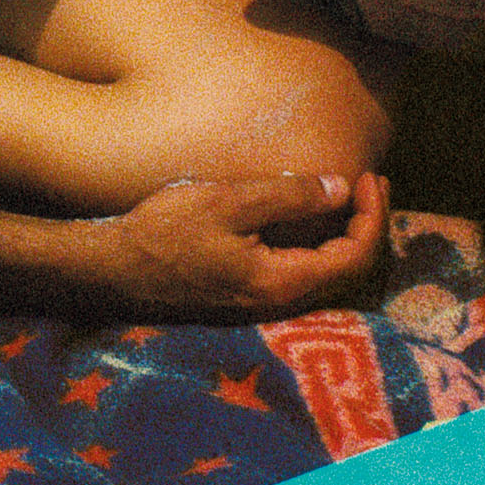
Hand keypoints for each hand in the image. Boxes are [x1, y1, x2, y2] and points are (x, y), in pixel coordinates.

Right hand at [104, 171, 389, 316]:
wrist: (113, 270)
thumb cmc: (164, 232)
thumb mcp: (227, 201)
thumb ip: (289, 196)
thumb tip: (340, 189)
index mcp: (282, 283)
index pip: (354, 257)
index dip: (372, 216)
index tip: (369, 177)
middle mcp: (280, 305)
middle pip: (350, 274)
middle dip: (367, 227)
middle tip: (369, 185)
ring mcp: (262, 307)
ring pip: (328, 279)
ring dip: (345, 239)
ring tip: (347, 200)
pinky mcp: (247, 300)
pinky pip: (304, 278)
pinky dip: (321, 249)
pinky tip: (310, 223)